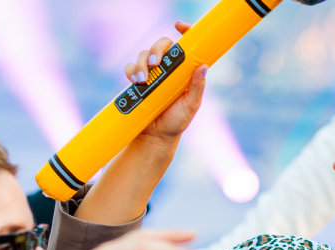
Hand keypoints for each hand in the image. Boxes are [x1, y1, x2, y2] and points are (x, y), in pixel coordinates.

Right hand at [126, 23, 206, 145]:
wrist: (156, 137)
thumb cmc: (177, 121)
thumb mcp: (191, 105)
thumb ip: (196, 87)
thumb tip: (203, 67)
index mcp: (184, 71)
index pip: (185, 46)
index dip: (185, 31)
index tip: (179, 26)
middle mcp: (168, 69)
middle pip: (162, 45)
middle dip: (157, 48)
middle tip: (156, 63)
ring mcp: (152, 74)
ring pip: (144, 54)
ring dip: (142, 63)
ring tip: (142, 80)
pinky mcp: (137, 81)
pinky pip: (130, 67)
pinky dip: (131, 70)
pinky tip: (135, 82)